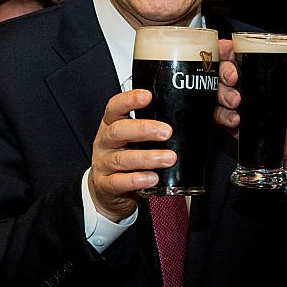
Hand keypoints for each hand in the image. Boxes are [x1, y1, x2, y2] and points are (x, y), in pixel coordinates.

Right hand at [89, 89, 174, 221]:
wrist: (108, 190)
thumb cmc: (126, 155)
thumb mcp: (134, 137)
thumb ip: (150, 126)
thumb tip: (183, 117)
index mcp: (111, 125)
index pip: (115, 107)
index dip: (129, 100)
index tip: (147, 96)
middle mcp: (105, 142)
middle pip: (118, 131)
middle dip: (143, 129)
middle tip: (166, 132)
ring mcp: (103, 164)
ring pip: (122, 158)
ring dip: (147, 157)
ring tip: (169, 158)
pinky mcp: (105, 185)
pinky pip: (119, 182)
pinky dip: (137, 180)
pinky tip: (152, 178)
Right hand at [215, 57, 286, 172]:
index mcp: (262, 68)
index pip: (238, 52)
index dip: (227, 48)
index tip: (227, 49)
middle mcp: (247, 83)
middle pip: (222, 71)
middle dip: (223, 72)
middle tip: (233, 78)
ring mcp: (240, 102)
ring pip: (218, 93)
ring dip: (223, 95)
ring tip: (236, 101)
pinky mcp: (237, 122)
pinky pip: (221, 117)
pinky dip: (225, 117)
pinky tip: (237, 119)